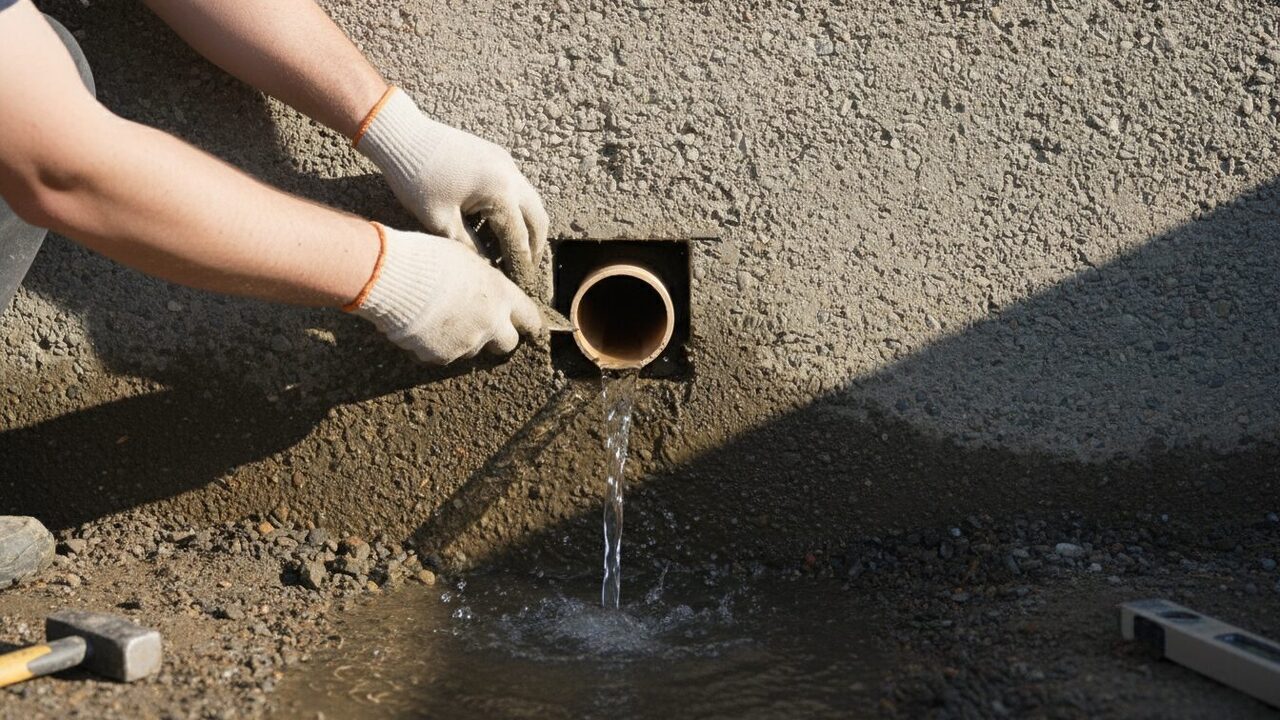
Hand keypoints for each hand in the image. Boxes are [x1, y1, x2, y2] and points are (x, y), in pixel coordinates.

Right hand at [349, 225, 543, 363]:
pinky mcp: (441, 357)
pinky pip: (443, 355)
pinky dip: (435, 346)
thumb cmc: (427, 258)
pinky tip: (420, 326)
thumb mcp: (466, 259)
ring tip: (439, 318)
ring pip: (472, 349)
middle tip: (481, 325)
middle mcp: (490, 323)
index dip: (529, 324)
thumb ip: (483, 279)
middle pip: (507, 343)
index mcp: (501, 295)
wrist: (392, 277)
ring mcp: (466, 343)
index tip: (530, 328)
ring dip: (463, 339)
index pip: (530, 317)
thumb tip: (485, 289)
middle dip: (497, 336)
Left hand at [355, 87, 548, 273]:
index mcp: (500, 192)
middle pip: (537, 219)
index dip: (519, 264)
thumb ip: (469, 249)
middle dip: (535, 247)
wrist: (403, 136)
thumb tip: (488, 269)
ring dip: (526, 227)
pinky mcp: (497, 156)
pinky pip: (516, 187)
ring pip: (530, 202)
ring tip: (513, 252)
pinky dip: (514, 210)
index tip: (521, 284)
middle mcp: (511, 175)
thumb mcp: (441, 223)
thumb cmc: (416, 180)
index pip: (518, 238)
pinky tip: (496, 226)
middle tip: (526, 269)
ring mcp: (506, 162)